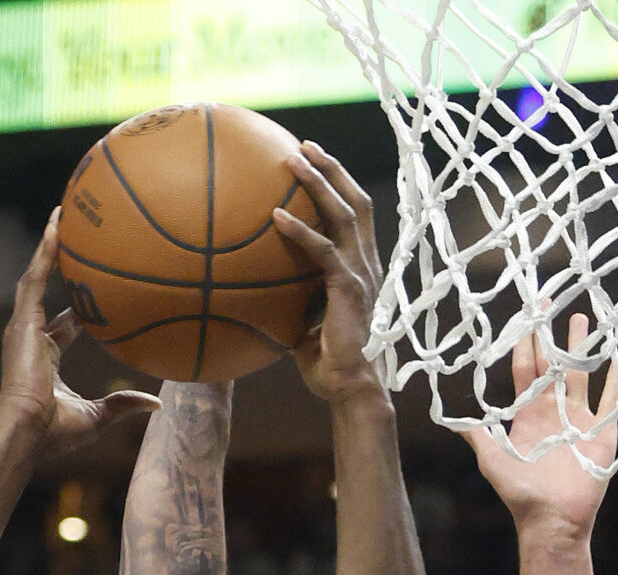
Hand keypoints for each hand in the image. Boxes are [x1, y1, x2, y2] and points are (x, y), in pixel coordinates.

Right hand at [0, 211, 158, 454]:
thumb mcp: (97, 416)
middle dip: (57, 265)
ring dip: (49, 245)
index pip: (63, 327)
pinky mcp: (22, 321)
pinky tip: (58, 226)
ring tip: (62, 215)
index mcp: (45, 359)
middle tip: (73, 241)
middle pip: (45, 292)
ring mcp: (24, 327)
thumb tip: (158, 404)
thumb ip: (124, 404)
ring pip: (36, 275)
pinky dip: (45, 251)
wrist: (26, 431)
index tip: (96, 295)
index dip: (78, 311)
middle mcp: (31, 338)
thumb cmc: (55, 432)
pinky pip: (35, 277)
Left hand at [271, 144, 384, 405]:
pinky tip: (275, 216)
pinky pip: (324, 251)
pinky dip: (300, 231)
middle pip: (355, 201)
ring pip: (345, 214)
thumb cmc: (325, 362)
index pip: (353, 215)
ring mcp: (361, 273)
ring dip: (319, 183)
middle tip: (303, 145)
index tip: (312, 161)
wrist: (349, 387)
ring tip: (293, 159)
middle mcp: (366, 263)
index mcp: (360, 267)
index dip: (337, 184)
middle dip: (331, 169)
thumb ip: (288, 299)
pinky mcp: (349, 289)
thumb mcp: (301, 322)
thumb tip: (251, 290)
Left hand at [464, 313, 617, 540]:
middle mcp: (554, 411)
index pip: (526, 369)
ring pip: (582, 374)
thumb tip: (451, 418)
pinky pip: (612, 400)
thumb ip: (478, 436)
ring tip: (584, 318)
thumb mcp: (492, 460)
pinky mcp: (602, 431)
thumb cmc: (519, 492)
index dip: (525, 344)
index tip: (525, 317)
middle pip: (554, 364)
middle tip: (550, 305)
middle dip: (552, 336)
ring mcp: (579, 419)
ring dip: (582, 347)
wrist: (551, 519)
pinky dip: (617, 379)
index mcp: (528, 413)